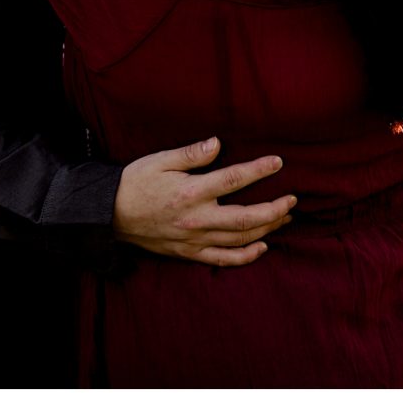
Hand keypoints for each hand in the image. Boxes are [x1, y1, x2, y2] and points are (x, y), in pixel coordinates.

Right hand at [113, 136, 294, 266]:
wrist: (110, 214)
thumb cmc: (135, 182)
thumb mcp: (159, 161)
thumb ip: (190, 154)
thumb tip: (217, 143)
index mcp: (191, 191)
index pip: (233, 180)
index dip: (259, 170)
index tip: (278, 163)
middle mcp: (197, 218)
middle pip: (247, 217)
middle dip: (275, 209)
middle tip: (292, 200)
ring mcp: (195, 239)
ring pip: (241, 239)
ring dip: (267, 229)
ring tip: (284, 218)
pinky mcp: (190, 253)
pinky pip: (224, 259)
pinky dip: (247, 256)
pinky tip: (262, 247)